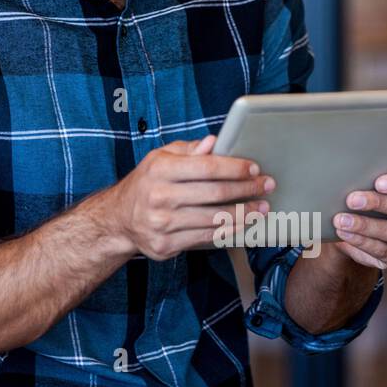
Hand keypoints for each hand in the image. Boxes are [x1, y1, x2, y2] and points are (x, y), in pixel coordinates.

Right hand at [101, 134, 274, 260]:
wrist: (119, 219)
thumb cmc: (146, 183)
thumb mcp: (160, 159)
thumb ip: (189, 151)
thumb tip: (214, 142)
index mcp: (159, 170)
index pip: (206, 167)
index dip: (234, 168)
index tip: (254, 169)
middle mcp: (159, 196)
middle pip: (215, 194)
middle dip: (247, 190)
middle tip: (267, 186)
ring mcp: (162, 224)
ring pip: (215, 219)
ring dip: (244, 214)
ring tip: (262, 208)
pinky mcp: (166, 245)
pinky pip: (206, 238)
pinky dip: (228, 231)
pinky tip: (242, 224)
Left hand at [332, 162, 386, 270]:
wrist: (367, 224)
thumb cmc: (377, 191)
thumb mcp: (385, 174)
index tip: (380, 181)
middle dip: (378, 203)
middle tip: (351, 199)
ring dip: (365, 226)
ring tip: (341, 220)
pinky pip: (384, 252)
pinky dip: (361, 242)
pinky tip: (344, 235)